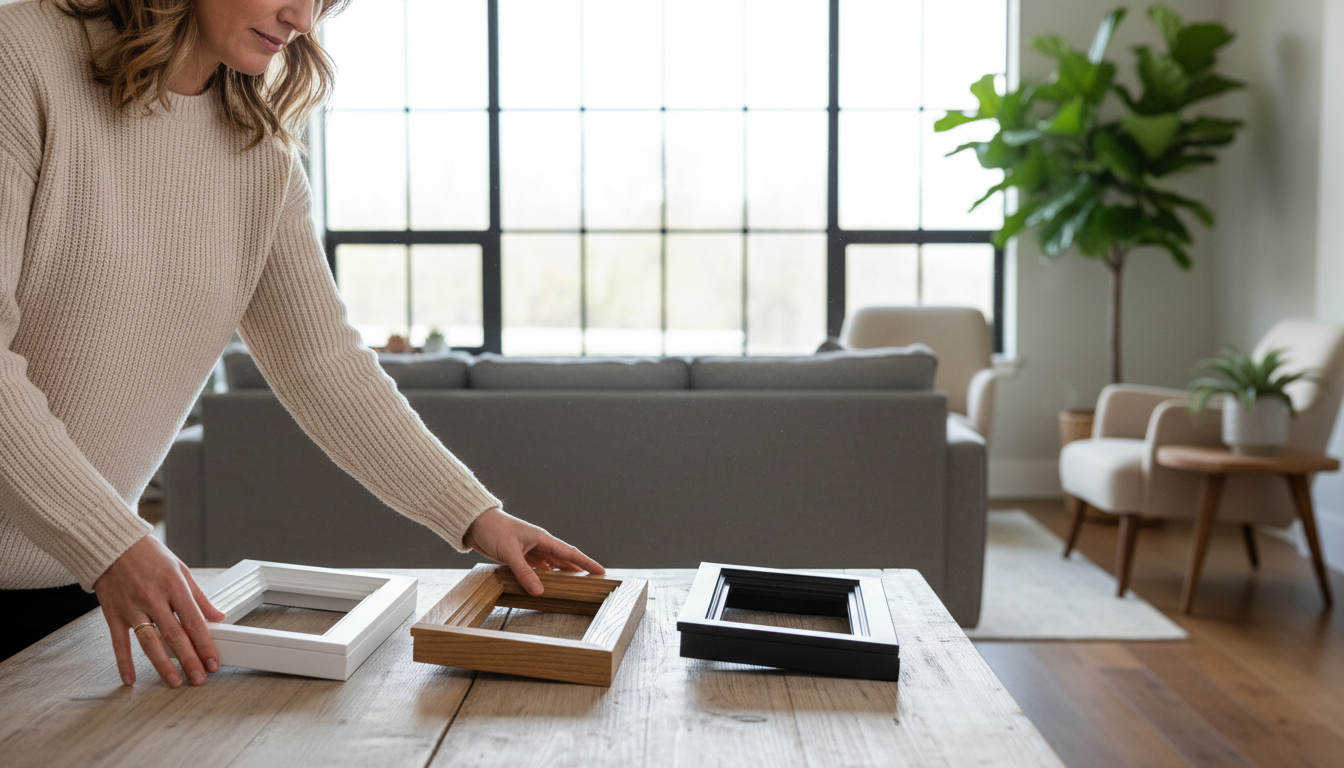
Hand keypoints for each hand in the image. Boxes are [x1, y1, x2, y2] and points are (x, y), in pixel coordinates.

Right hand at [93, 536, 224, 687]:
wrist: (113, 544)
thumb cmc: (148, 555)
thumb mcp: (181, 570)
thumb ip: (199, 596)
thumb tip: (217, 616)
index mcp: (174, 586)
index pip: (194, 621)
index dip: (205, 644)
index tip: (213, 661)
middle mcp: (153, 598)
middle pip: (175, 635)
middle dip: (189, 659)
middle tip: (199, 678)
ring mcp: (132, 607)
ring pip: (150, 642)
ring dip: (163, 665)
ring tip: (175, 682)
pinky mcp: (113, 614)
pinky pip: (119, 642)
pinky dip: (123, 662)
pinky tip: (130, 678)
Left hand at [463, 508, 603, 595]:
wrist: (475, 524)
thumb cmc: (494, 530)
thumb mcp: (510, 553)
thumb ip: (524, 572)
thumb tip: (539, 591)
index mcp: (542, 539)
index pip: (570, 552)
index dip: (586, 563)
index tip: (601, 571)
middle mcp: (539, 545)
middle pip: (564, 560)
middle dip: (579, 570)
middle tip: (594, 582)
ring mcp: (530, 551)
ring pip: (551, 565)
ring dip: (562, 575)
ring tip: (575, 586)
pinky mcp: (520, 557)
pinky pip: (537, 569)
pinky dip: (544, 577)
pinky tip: (548, 584)